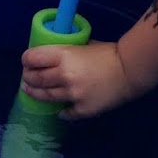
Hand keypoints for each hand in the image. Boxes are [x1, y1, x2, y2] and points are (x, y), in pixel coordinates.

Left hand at [19, 39, 137, 118]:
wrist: (130, 70)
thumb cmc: (108, 53)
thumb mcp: (83, 45)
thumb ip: (67, 53)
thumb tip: (53, 58)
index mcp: (63, 55)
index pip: (32, 58)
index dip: (26, 60)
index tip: (26, 62)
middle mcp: (63, 75)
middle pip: (35, 79)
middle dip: (28, 78)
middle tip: (27, 78)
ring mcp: (72, 94)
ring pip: (45, 97)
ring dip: (36, 94)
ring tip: (32, 91)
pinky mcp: (82, 109)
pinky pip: (65, 112)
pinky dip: (62, 110)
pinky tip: (60, 109)